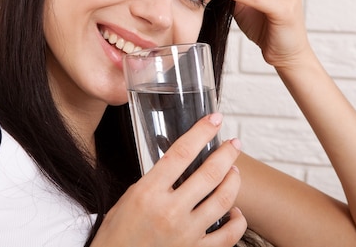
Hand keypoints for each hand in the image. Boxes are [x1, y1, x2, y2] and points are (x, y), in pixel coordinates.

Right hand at [91, 114, 245, 246]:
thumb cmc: (118, 234)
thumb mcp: (129, 198)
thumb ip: (154, 182)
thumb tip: (177, 166)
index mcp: (148, 192)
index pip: (181, 153)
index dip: (201, 132)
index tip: (214, 120)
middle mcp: (169, 211)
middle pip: (209, 173)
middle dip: (226, 154)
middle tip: (233, 144)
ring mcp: (186, 233)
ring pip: (223, 200)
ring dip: (233, 182)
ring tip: (233, 172)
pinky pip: (228, 234)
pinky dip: (237, 220)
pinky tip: (235, 211)